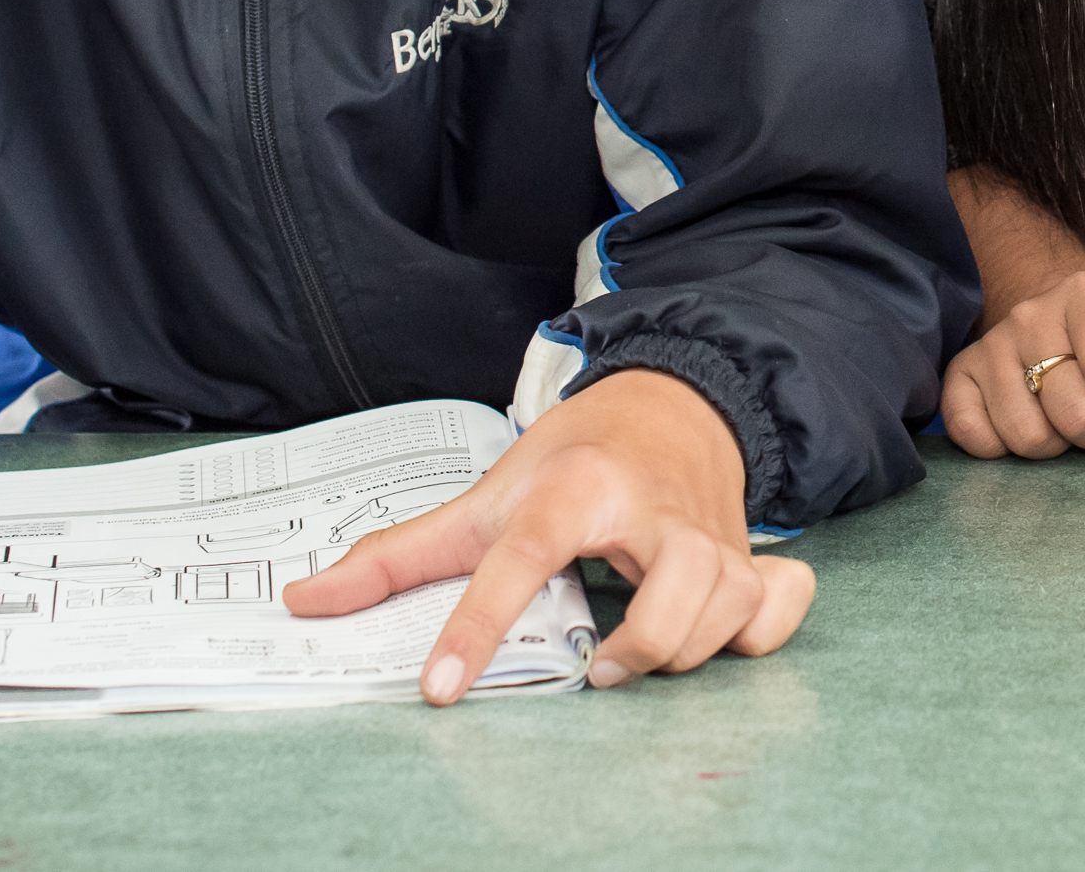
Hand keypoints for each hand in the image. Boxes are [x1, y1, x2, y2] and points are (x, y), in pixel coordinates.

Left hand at [282, 369, 809, 703]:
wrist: (669, 399)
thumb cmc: (575, 456)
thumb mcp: (487, 496)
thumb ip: (399, 555)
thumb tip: (307, 600)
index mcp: (576, 488)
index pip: (521, 558)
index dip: (476, 625)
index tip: (440, 686)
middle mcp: (652, 507)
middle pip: (673, 593)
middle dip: (638, 648)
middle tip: (594, 666)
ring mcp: (711, 531)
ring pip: (726, 604)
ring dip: (684, 650)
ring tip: (634, 657)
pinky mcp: (751, 549)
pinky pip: (778, 604)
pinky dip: (757, 633)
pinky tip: (718, 637)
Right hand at [943, 269, 1084, 457]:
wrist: (1067, 329)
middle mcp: (1032, 313)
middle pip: (1071, 410)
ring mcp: (991, 344)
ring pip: (1025, 434)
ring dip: (1057, 448)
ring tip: (1068, 424)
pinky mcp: (960, 375)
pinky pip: (971, 434)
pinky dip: (1002, 450)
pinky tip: (1029, 427)